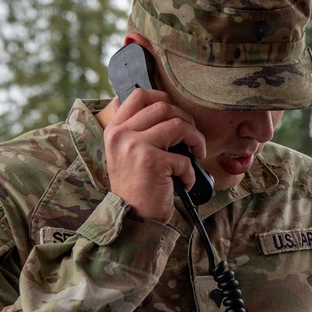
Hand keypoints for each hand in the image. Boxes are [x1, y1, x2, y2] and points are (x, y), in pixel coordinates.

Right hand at [102, 89, 206, 223]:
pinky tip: (184, 182)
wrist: (133, 217)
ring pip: (179, 124)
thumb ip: (140, 130)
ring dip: (196, 140)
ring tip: (196, 155)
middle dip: (187, 120)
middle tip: (192, 139)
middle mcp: (121, 134)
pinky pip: (185, 158)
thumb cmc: (137, 186)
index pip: (139, 94)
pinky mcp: (152, 162)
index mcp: (115, 129)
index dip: (164, 98)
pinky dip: (191, 172)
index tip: (177, 114)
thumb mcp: (127, 152)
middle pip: (164, 107)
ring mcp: (135, 146)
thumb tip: (169, 109)